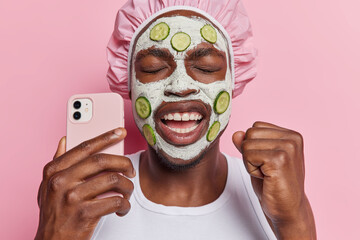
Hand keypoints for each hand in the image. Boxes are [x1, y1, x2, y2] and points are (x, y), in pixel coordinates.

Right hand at [35, 128, 134, 239]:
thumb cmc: (54, 214)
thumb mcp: (48, 187)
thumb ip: (57, 163)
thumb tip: (64, 140)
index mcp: (54, 171)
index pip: (84, 147)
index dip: (105, 137)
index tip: (120, 131)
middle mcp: (61, 181)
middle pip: (102, 161)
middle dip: (123, 162)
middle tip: (131, 170)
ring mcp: (72, 198)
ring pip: (113, 180)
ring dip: (127, 186)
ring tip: (127, 193)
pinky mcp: (84, 214)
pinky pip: (116, 201)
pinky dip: (125, 205)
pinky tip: (122, 208)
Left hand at [232, 121, 315, 238]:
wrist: (287, 210)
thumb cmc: (273, 186)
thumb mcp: (257, 160)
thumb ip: (248, 144)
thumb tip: (236, 133)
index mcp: (291, 135)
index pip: (255, 127)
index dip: (254, 146)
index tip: (267, 163)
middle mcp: (292, 138)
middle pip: (250, 133)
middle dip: (250, 153)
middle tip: (266, 170)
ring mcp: (288, 147)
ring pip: (247, 144)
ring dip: (250, 163)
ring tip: (267, 174)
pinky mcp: (280, 159)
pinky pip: (248, 155)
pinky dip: (251, 170)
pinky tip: (266, 179)